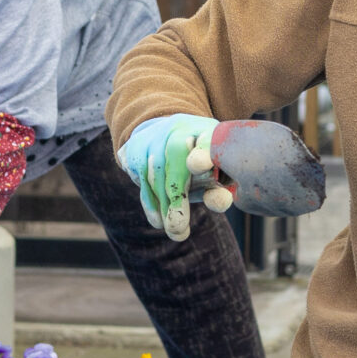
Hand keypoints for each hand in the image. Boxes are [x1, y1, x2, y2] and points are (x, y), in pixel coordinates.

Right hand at [117, 114, 225, 239]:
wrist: (167, 138)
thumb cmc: (201, 164)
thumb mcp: (216, 175)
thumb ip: (220, 189)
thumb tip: (221, 202)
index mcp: (208, 131)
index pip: (207, 138)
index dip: (202, 151)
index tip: (196, 165)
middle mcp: (180, 127)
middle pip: (175, 152)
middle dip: (175, 191)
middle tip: (179, 226)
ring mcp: (155, 133)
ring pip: (155, 167)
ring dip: (163, 204)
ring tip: (173, 230)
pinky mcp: (135, 144)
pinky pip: (139, 174)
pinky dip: (150, 201)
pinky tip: (158, 221)